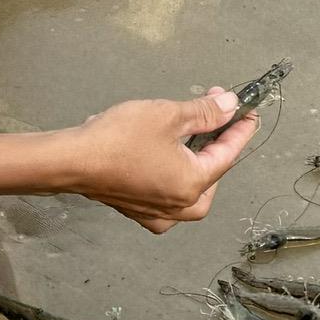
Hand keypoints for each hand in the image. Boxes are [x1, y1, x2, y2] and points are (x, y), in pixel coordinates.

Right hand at [65, 90, 259, 233]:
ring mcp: (154, 212)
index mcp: (192, 184)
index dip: (240, 129)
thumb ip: (205, 113)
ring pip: (191, 198)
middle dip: (220, 150)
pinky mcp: (135, 210)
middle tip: (216, 122)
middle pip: (212, 179)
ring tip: (197, 145)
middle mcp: (177, 205)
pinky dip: (175, 189)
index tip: (247, 111)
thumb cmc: (121, 137)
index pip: (227, 154)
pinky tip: (169, 170)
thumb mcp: (169, 115)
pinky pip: (166, 206)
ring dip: (200, 171)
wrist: (72, 160)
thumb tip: (231, 106)